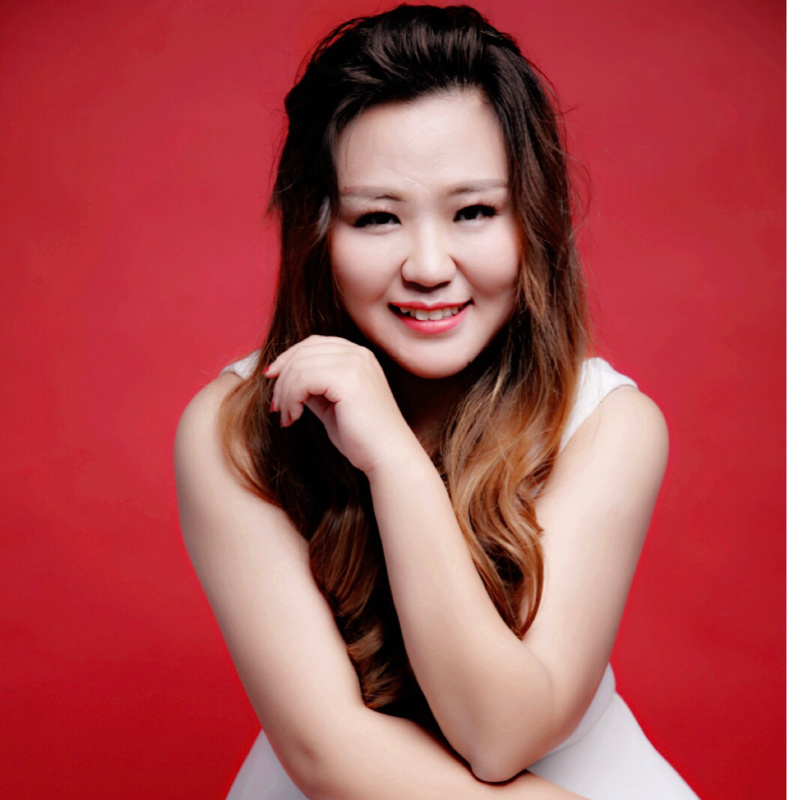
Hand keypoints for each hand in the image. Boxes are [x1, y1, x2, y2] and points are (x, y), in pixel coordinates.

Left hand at [265, 336, 418, 473]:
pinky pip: (303, 380)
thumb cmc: (362, 437)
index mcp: (358, 356)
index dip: (288, 358)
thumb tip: (286, 382)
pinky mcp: (347, 378)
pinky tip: (294, 418)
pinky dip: (291, 399)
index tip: (271, 378)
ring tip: (286, 416)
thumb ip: (313, 389)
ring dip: (284, 393)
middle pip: (303, 352)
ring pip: (299, 366)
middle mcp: (358, 353)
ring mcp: (354, 363)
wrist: (387, 455)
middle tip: (276, 406)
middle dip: (282, 378)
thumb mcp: (331, 406)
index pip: (313, 343)